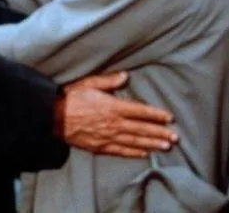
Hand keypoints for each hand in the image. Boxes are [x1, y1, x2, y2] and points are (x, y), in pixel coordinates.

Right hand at [54, 71, 177, 157]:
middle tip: (175, 137)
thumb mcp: (89, 83)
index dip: (156, 115)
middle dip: (159, 132)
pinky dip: (134, 152)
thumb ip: (108, 81)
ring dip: (152, 144)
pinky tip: (144, 153)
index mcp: (113, 106)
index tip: (169, 117)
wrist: (53, 117)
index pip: (140, 111)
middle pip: (142, 129)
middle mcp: (113, 123)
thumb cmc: (70, 97)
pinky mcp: (100, 146)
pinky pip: (121, 151)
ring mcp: (108, 137)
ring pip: (135, 141)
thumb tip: (125, 76)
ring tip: (165, 146)